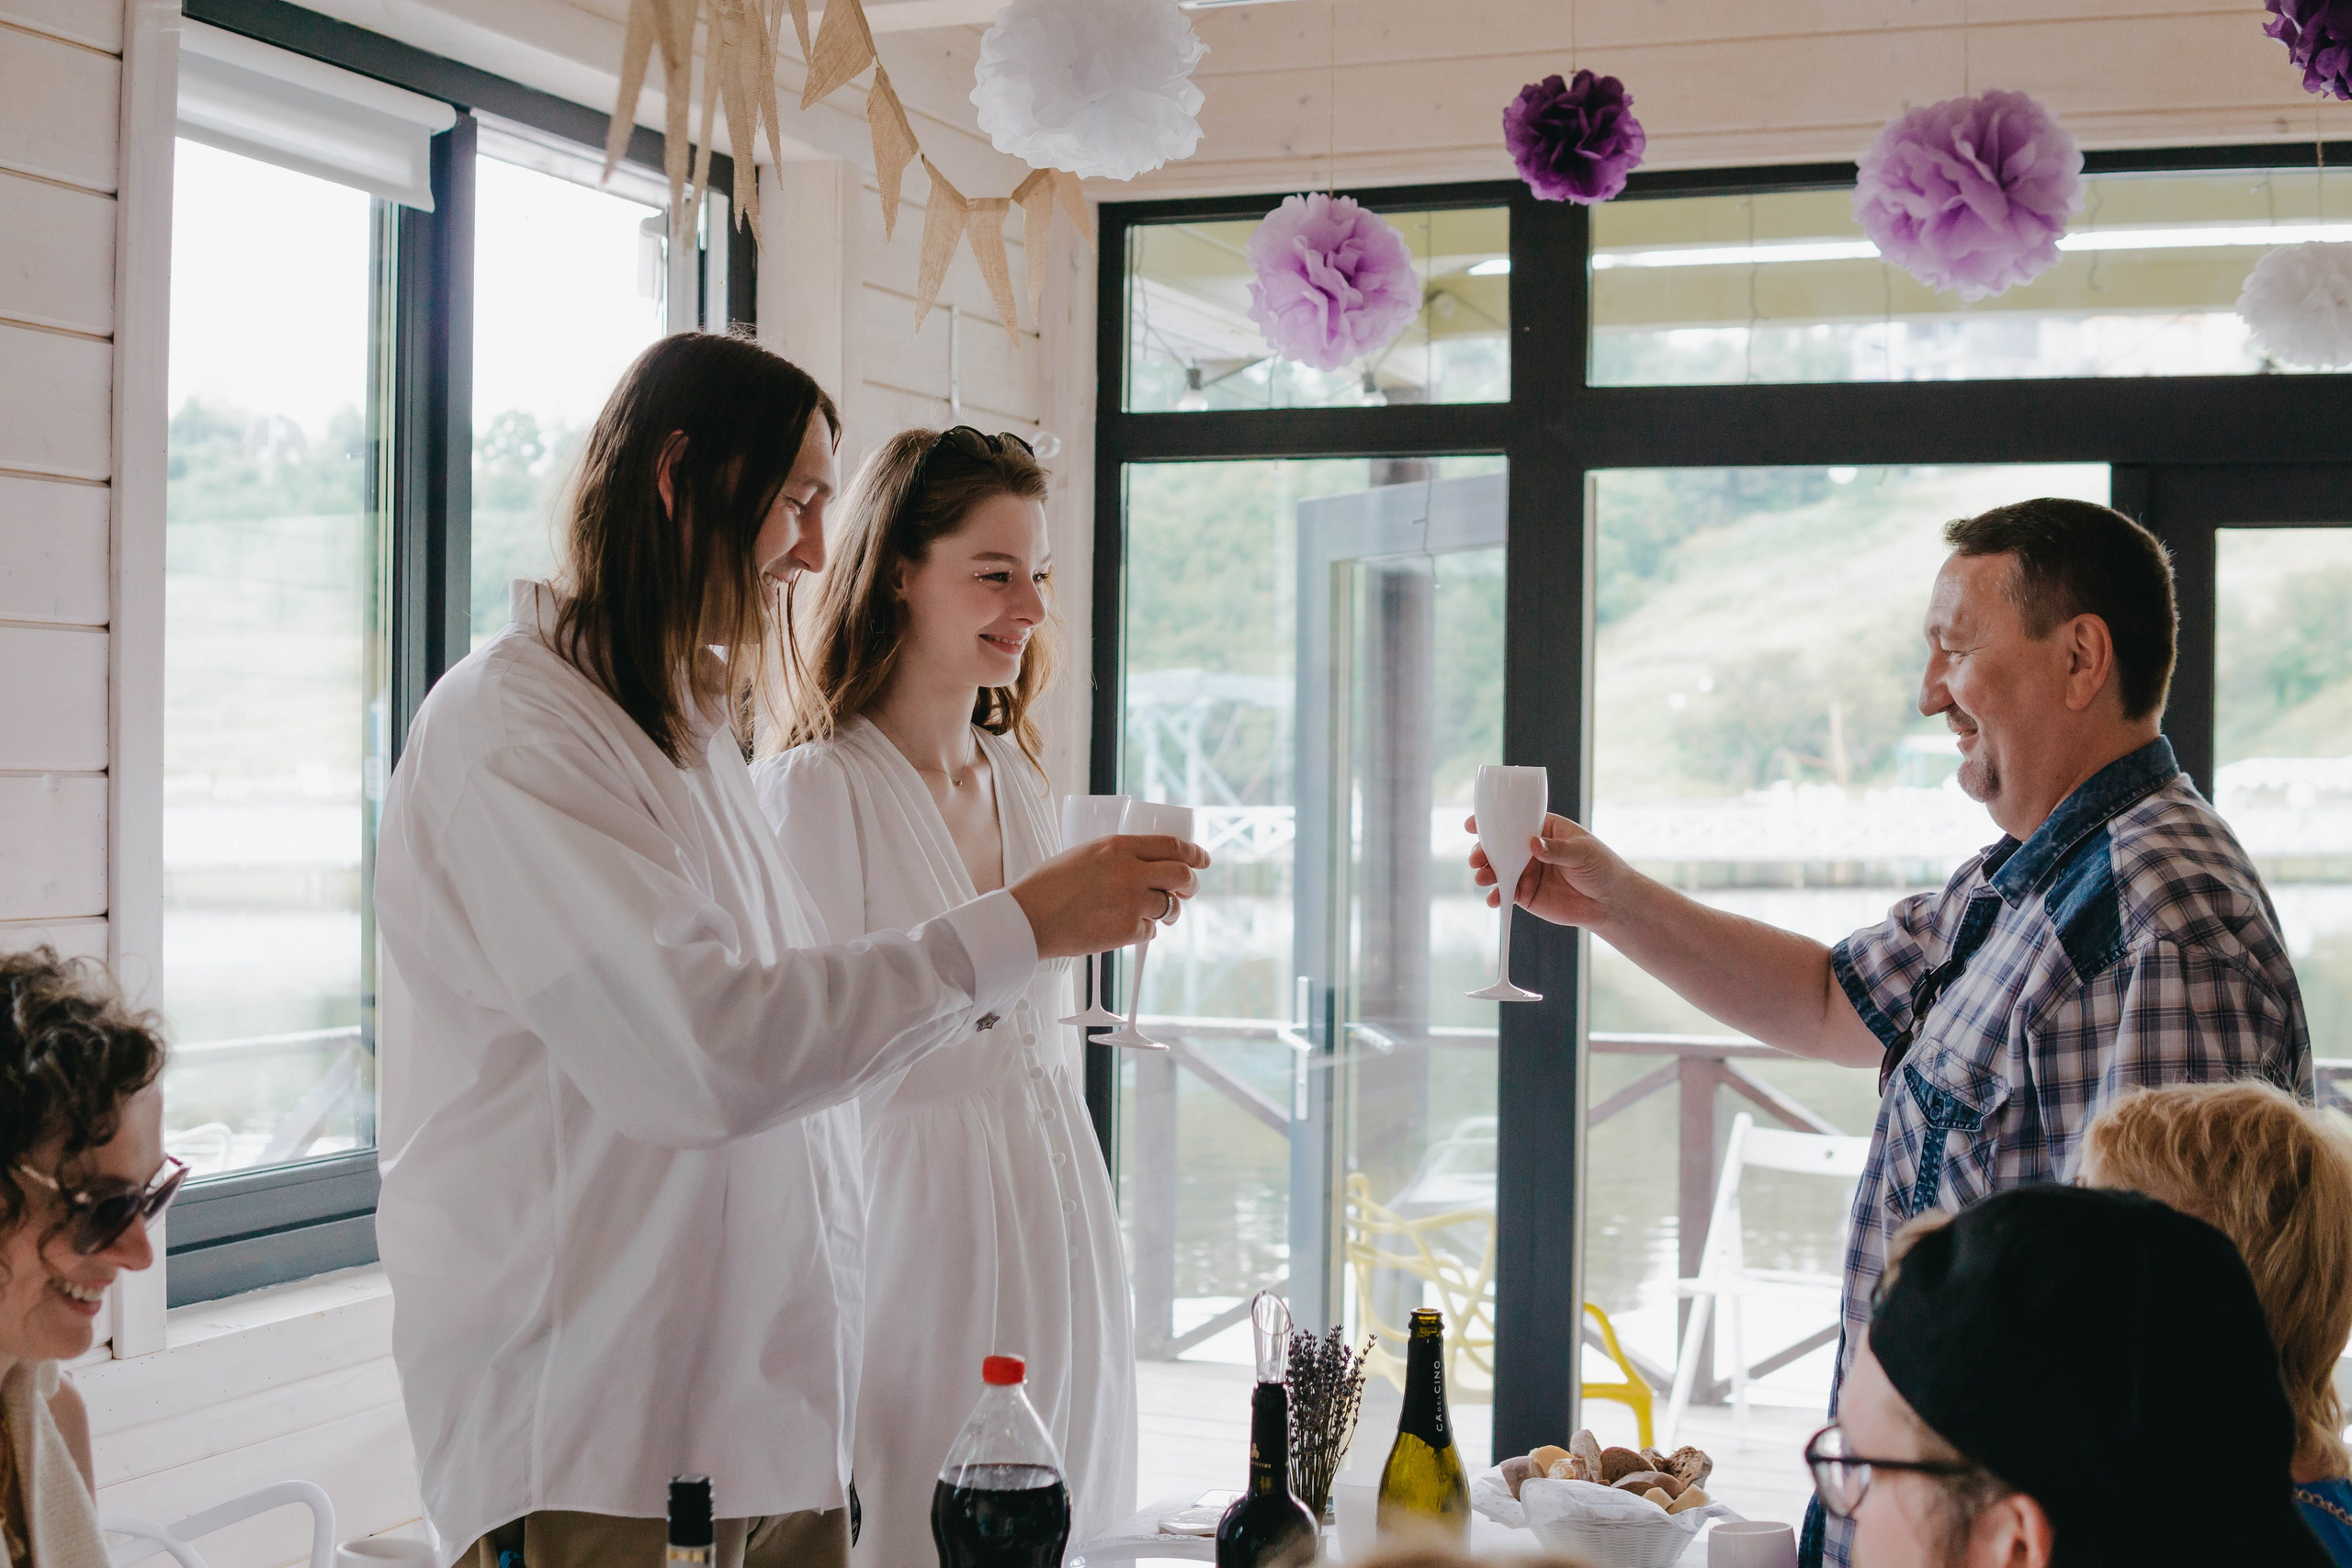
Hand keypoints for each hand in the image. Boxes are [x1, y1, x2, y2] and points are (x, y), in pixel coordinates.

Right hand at [1010, 834, 1209, 959]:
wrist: (1028, 919)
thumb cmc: (1048, 886)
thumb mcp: (1085, 855)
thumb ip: (1117, 857)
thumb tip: (1147, 867)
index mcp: (1118, 846)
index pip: (1171, 846)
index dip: (1193, 853)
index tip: (1202, 859)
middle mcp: (1130, 872)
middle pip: (1181, 875)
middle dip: (1191, 884)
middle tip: (1188, 890)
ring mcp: (1131, 902)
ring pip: (1168, 906)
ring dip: (1165, 911)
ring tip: (1150, 912)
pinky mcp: (1127, 930)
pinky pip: (1149, 931)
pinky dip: (1143, 931)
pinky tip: (1123, 928)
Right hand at [1465, 811, 1628, 931]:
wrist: (1611, 902)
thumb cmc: (1602, 867)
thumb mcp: (1582, 852)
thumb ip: (1557, 849)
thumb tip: (1533, 844)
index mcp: (1543, 830)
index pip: (1514, 821)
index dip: (1492, 822)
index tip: (1473, 824)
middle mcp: (1530, 849)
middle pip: (1500, 846)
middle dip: (1483, 850)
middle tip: (1476, 857)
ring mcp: (1526, 872)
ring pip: (1498, 870)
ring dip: (1485, 872)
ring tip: (1482, 877)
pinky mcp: (1526, 895)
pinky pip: (1506, 894)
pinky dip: (1496, 896)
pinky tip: (1492, 899)